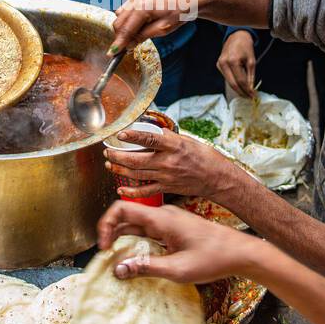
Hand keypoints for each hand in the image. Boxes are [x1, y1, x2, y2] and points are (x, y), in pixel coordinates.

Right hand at [96, 199, 262, 283]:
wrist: (240, 252)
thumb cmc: (213, 258)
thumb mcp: (177, 270)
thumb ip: (145, 268)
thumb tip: (118, 269)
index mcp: (161, 218)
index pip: (121, 209)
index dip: (105, 225)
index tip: (104, 248)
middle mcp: (163, 214)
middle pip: (126, 216)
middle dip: (111, 234)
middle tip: (107, 257)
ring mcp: (169, 220)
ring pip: (136, 225)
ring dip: (124, 239)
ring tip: (119, 260)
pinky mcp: (174, 228)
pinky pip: (148, 231)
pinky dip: (137, 242)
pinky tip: (138, 258)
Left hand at [103, 126, 241, 201]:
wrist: (217, 178)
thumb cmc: (204, 157)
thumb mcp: (187, 140)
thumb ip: (168, 138)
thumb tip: (151, 131)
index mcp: (174, 146)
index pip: (149, 138)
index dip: (133, 136)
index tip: (120, 134)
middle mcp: (168, 162)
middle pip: (136, 159)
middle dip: (118, 155)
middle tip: (108, 151)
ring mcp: (166, 177)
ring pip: (136, 174)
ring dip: (120, 169)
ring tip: (109, 163)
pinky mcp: (166, 188)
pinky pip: (145, 192)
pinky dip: (131, 191)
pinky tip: (121, 187)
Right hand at [108, 0, 196, 53]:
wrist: (187, 1)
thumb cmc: (178, 14)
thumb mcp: (162, 29)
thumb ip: (143, 36)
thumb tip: (128, 45)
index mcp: (142, 8)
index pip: (125, 30)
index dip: (118, 43)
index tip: (111, 54)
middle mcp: (135, 1)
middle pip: (118, 23)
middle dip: (120, 37)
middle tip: (127, 48)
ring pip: (119, 17)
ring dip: (123, 28)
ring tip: (137, 35)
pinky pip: (124, 11)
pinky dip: (126, 21)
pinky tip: (137, 26)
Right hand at [217, 30, 256, 97]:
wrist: (236, 36)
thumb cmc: (246, 47)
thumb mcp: (252, 61)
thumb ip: (251, 76)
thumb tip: (251, 89)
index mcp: (233, 61)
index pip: (240, 81)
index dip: (247, 90)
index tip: (254, 96)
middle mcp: (224, 63)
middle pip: (232, 84)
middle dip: (242, 92)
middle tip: (249, 98)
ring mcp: (219, 64)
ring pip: (229, 82)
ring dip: (238, 89)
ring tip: (247, 94)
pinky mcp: (218, 65)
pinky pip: (227, 77)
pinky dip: (234, 82)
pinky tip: (240, 86)